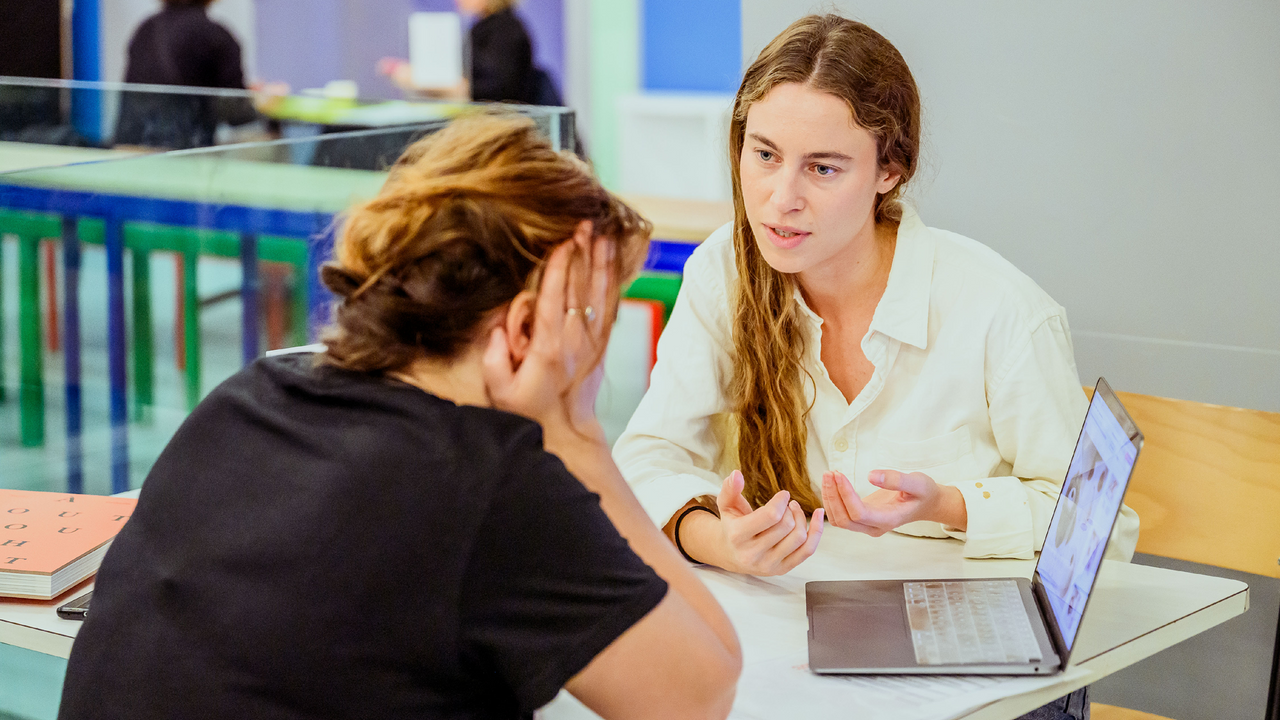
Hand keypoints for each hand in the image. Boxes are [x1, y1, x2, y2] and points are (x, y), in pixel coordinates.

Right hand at [482, 221, 611, 438]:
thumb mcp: (501, 393)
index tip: (562, 243)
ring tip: (601, 233)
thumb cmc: (528, 410)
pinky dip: (611, 281)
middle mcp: (573, 339)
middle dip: (581, 254)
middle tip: (583, 224)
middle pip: (579, 288)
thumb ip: (494, 360)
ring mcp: (590, 340)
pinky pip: (608, 305)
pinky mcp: (600, 342)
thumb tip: (497, 330)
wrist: (566, 430)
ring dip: (599, 262)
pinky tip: (610, 261)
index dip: (559, 269)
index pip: (553, 299)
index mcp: (548, 347)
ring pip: (598, 293)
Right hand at [697, 470, 823, 575]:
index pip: (770, 516)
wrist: (731, 554)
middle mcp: (752, 554)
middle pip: (786, 526)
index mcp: (738, 536)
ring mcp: (768, 564)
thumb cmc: (732, 526)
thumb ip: (729, 489)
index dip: (781, 501)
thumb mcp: (726, 506)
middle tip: (787, 504)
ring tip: (794, 511)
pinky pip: (807, 551)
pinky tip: (818, 517)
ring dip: (801, 518)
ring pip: (799, 538)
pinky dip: (816, 532)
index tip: (783, 495)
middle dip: (789, 510)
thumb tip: (736, 475)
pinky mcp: (782, 569)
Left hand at [821, 470, 966, 535]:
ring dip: (830, 498)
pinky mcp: (861, 519)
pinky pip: (840, 515)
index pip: (859, 513)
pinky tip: (832, 483)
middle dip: (833, 496)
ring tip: (828, 474)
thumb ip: (897, 480)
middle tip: (830, 472)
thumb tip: (871, 476)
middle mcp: (875, 527)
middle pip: (844, 519)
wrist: (927, 503)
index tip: (839, 474)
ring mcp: (867, 525)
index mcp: (888, 520)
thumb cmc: (924, 493)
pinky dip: (832, 500)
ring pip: (838, 519)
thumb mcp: (917, 483)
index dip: (845, 494)